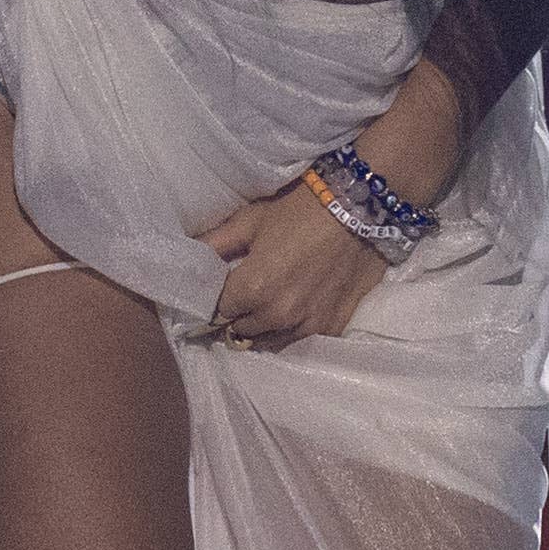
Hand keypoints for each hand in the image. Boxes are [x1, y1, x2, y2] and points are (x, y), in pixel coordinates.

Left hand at [194, 176, 385, 348]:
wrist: (362, 208)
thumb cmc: (301, 208)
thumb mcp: (250, 219)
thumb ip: (215, 243)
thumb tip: (186, 255)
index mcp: (251, 290)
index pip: (218, 311)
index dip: (216, 301)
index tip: (220, 291)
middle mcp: (276, 315)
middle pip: (241, 331)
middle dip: (238, 316)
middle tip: (245, 295)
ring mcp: (307, 326)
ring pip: (270, 341)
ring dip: (264, 327)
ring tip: (269, 305)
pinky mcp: (332, 327)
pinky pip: (300, 340)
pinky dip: (293, 329)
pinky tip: (295, 310)